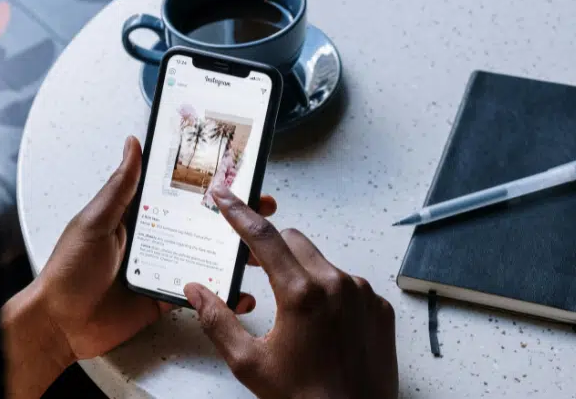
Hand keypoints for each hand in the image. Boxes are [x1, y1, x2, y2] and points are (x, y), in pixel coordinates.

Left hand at [32, 136, 276, 360]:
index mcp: (141, 214)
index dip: (211, 184)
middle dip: (235, 216)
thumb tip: (133, 145)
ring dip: (235, 253)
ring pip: (208, 256)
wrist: (61, 324)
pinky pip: (201, 292)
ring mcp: (166, 267)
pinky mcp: (168, 296)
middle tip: (263, 207)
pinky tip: (241, 291)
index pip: (183, 193)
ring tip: (260, 251)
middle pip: (203, 222)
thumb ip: (120, 187)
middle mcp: (158, 238)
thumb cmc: (69, 270)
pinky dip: (223, 293)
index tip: (238, 173)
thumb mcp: (96, 221)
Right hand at [183, 187, 398, 398]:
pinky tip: (321, 322)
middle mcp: (337, 284)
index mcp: (302, 294)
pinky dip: (329, 291)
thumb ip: (218, 321)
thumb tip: (196, 291)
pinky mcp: (379, 307)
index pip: (263, 237)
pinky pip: (348, 283)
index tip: (225, 196)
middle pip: (294, 241)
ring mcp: (362, 294)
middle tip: (254, 266)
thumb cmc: (305, 398)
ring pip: (322, 261)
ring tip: (292, 310)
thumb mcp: (250, 363)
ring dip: (301, 271)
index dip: (239, 213)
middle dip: (271, 247)